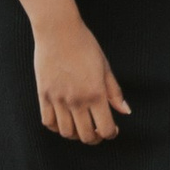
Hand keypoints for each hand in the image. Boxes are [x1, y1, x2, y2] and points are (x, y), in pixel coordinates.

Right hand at [34, 13, 130, 141]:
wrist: (58, 30)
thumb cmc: (85, 45)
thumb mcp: (105, 67)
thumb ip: (114, 92)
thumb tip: (125, 112)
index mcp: (96, 93)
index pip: (105, 129)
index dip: (111, 134)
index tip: (112, 129)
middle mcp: (77, 100)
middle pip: (86, 136)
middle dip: (95, 138)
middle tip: (97, 131)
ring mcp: (58, 99)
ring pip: (66, 132)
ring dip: (76, 135)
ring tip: (81, 126)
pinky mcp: (44, 95)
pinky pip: (48, 122)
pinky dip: (56, 127)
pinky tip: (64, 120)